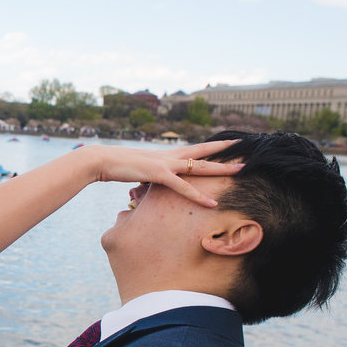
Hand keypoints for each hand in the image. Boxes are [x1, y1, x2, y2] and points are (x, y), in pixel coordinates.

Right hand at [79, 139, 243, 206]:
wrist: (102, 161)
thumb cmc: (116, 167)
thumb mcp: (138, 172)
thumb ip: (150, 177)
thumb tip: (151, 185)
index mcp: (165, 155)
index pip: (193, 150)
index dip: (212, 147)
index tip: (228, 144)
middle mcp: (169, 156)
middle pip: (203, 153)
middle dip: (225, 152)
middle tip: (245, 151)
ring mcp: (165, 164)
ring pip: (200, 166)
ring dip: (221, 169)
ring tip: (241, 170)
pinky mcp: (158, 175)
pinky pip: (182, 187)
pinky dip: (197, 195)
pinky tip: (211, 202)